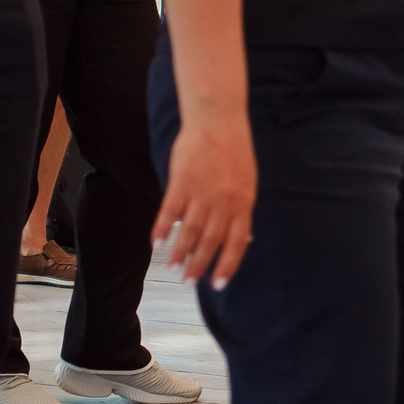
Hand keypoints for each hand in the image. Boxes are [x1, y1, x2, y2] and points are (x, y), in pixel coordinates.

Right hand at [153, 112, 257, 289]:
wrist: (218, 120)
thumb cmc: (234, 150)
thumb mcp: (247, 181)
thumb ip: (242, 209)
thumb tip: (243, 237)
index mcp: (244, 201)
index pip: (237, 241)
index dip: (228, 265)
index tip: (219, 284)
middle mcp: (224, 201)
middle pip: (211, 241)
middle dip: (199, 266)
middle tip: (189, 283)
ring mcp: (202, 192)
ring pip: (190, 231)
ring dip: (180, 253)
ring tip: (173, 269)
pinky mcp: (181, 182)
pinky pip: (170, 211)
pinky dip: (163, 229)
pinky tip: (156, 243)